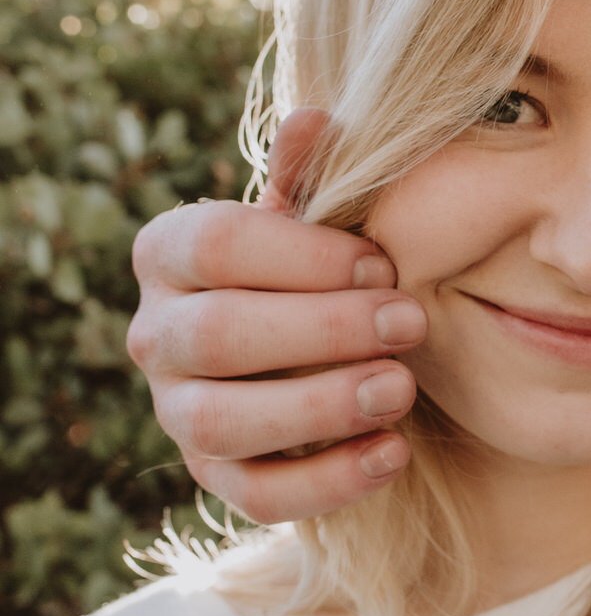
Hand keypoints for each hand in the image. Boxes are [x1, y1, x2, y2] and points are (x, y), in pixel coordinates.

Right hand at [127, 108, 425, 521]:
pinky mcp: (215, 478)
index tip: (382, 264)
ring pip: (224, 423)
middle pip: (216, 337)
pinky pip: (256, 495)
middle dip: (323, 330)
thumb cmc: (311, 267)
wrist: (309, 347)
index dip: (303, 256)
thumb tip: (318, 120)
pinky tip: (394, 453)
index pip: (214, 247)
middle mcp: (153, 336)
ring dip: (320, 406)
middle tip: (411, 322)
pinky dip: (328, 481)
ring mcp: (177, 414)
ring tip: (401, 389)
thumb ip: (311, 174)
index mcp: (168, 254)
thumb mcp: (313, 216)